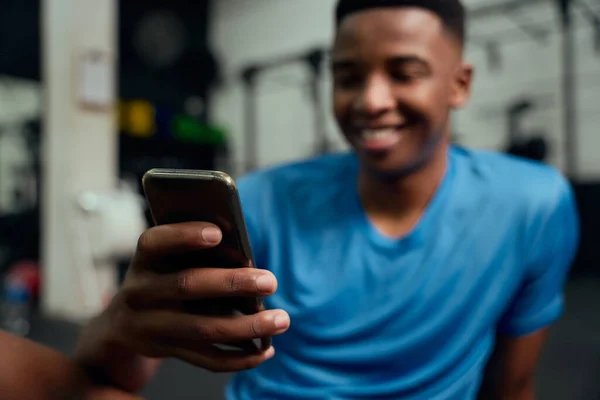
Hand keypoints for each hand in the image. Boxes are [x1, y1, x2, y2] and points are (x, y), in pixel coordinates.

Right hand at [75, 222, 288, 392]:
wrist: (122, 325)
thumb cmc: (162, 277)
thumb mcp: (166, 260)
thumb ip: (194, 254)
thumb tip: (247, 262)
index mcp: (144, 260)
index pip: (155, 242)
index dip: (184, 236)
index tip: (218, 233)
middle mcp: (141, 292)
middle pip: (187, 285)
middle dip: (232, 283)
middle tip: (270, 282)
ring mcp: (150, 326)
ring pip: (201, 329)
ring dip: (246, 327)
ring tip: (281, 320)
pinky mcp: (166, 351)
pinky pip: (205, 359)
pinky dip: (239, 358)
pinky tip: (265, 350)